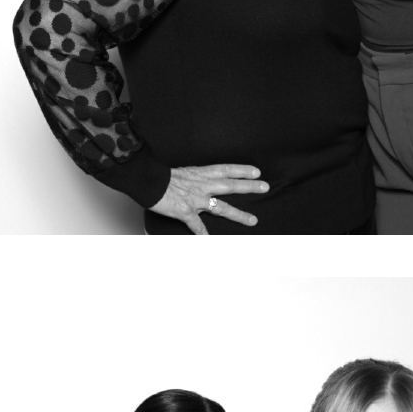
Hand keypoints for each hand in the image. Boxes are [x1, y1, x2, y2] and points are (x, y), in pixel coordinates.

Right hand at [151, 164, 267, 233]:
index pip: (226, 169)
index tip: (256, 172)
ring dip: (238, 214)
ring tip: (252, 220)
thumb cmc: (161, 176)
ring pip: (221, 207)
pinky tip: (209, 242)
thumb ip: (194, 179)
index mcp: (201, 174)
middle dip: (249, 187)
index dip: (242, 170)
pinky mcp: (185, 211)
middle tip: (265, 187)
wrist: (148, 180)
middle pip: (230, 185)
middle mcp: (202, 186)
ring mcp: (195, 199)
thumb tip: (201, 182)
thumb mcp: (182, 173)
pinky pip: (197, 225)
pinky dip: (203, 234)